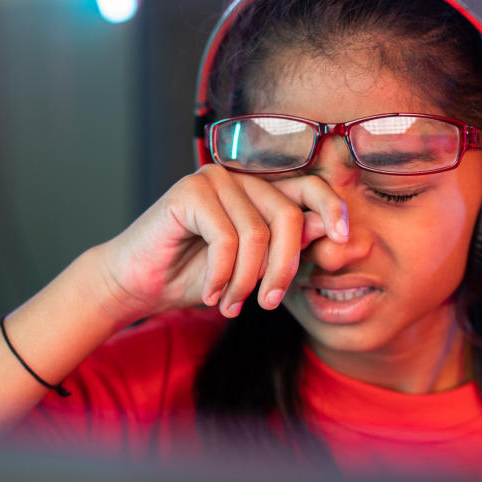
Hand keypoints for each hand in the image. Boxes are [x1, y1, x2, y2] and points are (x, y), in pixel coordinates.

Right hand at [98, 164, 348, 319]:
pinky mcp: (189, 191)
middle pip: (288, 216)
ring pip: (257, 233)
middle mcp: (240, 177)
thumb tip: (328, 229)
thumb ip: (288, 246)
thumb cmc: (195, 276)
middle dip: (284, 268)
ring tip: (231, 304)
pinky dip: (221, 275)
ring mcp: (214, 178)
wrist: (138, 284)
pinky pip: (225, 238)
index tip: (343, 240)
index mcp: (260, 191)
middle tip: (269, 304)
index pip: (309, 186)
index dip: (332, 208)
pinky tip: (210, 294)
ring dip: (246, 280)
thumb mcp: (253, 268)